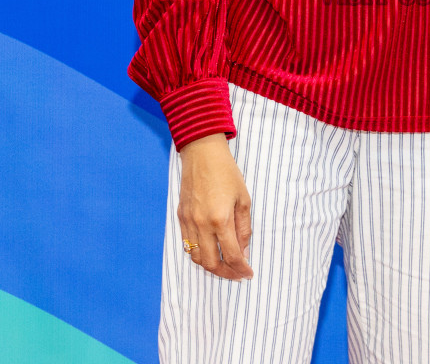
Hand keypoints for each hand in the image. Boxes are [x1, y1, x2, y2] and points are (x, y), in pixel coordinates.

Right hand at [177, 134, 253, 279]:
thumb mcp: (243, 199)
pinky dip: (199, 253)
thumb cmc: (227, 173)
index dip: (241, 269)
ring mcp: (188, 222)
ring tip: (225, 264)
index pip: (231, 255)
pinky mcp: (181, 217)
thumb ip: (244, 228)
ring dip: (211, 265)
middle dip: (226, 273)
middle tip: (237, 274)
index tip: (248, 273)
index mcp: (221, 219)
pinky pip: (187, 244)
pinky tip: (210, 250)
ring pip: (196, 257)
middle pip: (211, 263)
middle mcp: (202, 224)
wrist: (202, 154)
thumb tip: (244, 252)